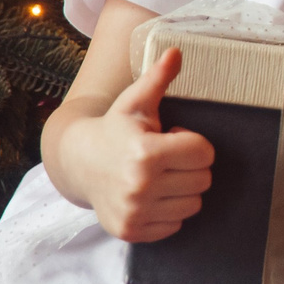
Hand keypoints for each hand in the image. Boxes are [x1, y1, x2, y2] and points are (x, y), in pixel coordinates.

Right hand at [86, 48, 216, 244]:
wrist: (78, 163)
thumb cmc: (115, 130)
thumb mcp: (135, 102)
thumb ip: (158, 78)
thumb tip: (175, 52)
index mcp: (145, 153)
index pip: (205, 153)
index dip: (192, 142)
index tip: (171, 137)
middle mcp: (140, 186)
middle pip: (203, 180)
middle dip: (190, 166)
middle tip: (165, 158)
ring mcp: (135, 212)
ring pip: (193, 204)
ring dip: (182, 189)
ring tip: (158, 175)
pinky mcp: (132, 232)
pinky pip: (176, 225)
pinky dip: (168, 211)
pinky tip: (150, 195)